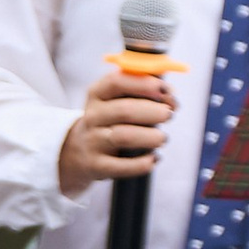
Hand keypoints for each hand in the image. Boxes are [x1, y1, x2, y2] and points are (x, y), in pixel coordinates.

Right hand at [59, 68, 176, 196]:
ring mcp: (92, 142)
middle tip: (168, 114)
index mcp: (97, 94)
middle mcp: (92, 116)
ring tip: (162, 138)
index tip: (165, 89)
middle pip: (124, 111)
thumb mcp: (117, 101)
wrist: (78, 151)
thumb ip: (143, 92)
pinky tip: (154, 158)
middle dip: (153, 111)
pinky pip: (121, 166)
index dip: (144, 84)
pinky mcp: (96, 166)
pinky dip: (143, 163)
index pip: (116, 82)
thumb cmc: (110, 120)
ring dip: (151, 137)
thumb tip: (170, 94)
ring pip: (124, 137)